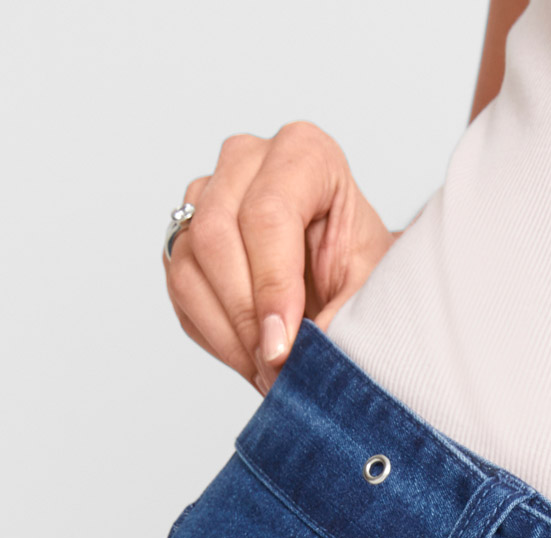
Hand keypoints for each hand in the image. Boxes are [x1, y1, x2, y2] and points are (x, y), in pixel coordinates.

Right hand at [163, 124, 396, 390]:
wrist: (345, 276)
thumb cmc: (362, 271)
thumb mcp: (369, 290)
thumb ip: (337, 318)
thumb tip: (293, 358)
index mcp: (304, 153)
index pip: (268, 213)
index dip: (272, 288)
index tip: (282, 347)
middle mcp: (247, 160)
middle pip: (217, 234)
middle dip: (245, 315)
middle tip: (275, 368)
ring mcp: (208, 194)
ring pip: (190, 263)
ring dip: (228, 331)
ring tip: (268, 370)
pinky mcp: (187, 234)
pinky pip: (181, 289)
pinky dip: (214, 334)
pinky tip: (249, 355)